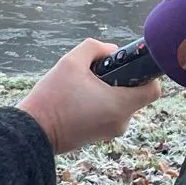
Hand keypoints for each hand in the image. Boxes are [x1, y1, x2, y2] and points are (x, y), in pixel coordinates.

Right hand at [17, 39, 161, 156]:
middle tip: (98, 74)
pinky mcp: (99, 136)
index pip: (153, 89)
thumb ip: (95, 47)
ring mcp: (110, 132)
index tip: (129, 66)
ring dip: (109, 92)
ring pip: (121, 104)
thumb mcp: (71, 61)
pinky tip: (79, 99)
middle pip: (135, 95)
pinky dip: (101, 104)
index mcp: (119, 104)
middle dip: (121, 81)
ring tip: (83, 87)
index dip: (145, 74)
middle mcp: (120, 121)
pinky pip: (109, 114)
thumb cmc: (52, 97)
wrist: (32, 131)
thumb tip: (112, 50)